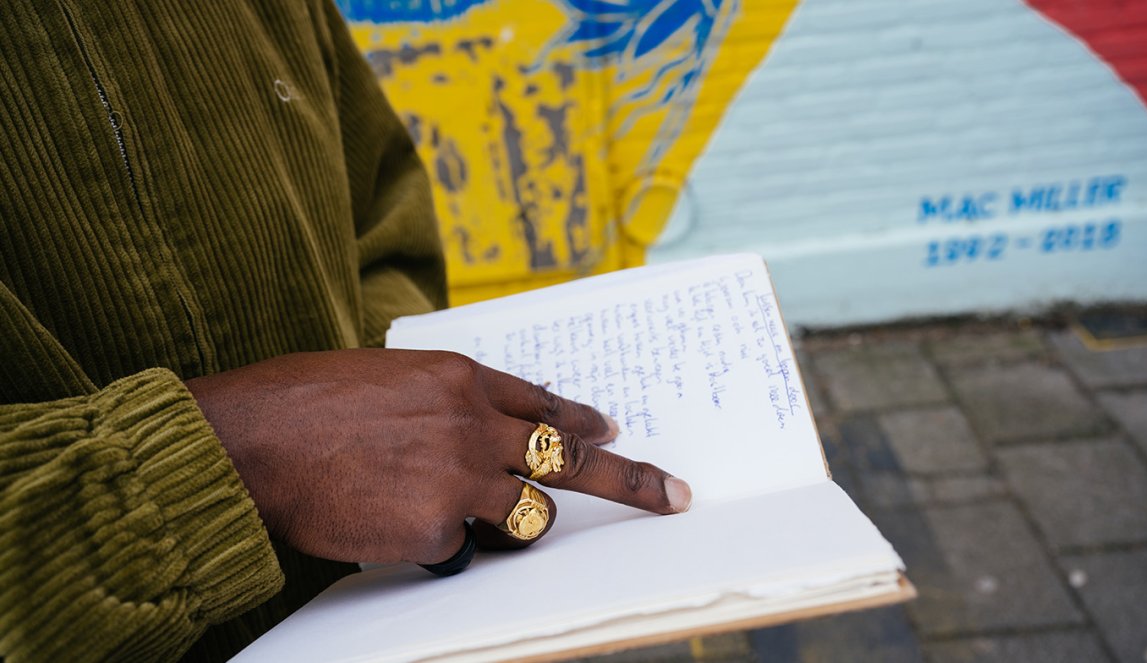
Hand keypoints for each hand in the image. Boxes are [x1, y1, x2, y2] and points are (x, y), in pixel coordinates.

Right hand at [185, 349, 691, 565]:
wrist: (249, 440)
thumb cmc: (304, 401)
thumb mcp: (388, 377)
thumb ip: (446, 398)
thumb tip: (490, 420)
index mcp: (459, 378)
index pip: (545, 402)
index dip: (584, 419)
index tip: (616, 430)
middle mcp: (472, 425)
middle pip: (569, 458)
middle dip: (628, 481)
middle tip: (672, 496)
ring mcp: (459, 479)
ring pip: (529, 516)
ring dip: (512, 523)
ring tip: (459, 514)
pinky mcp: (435, 529)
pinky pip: (461, 549)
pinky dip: (437, 545)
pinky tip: (388, 523)